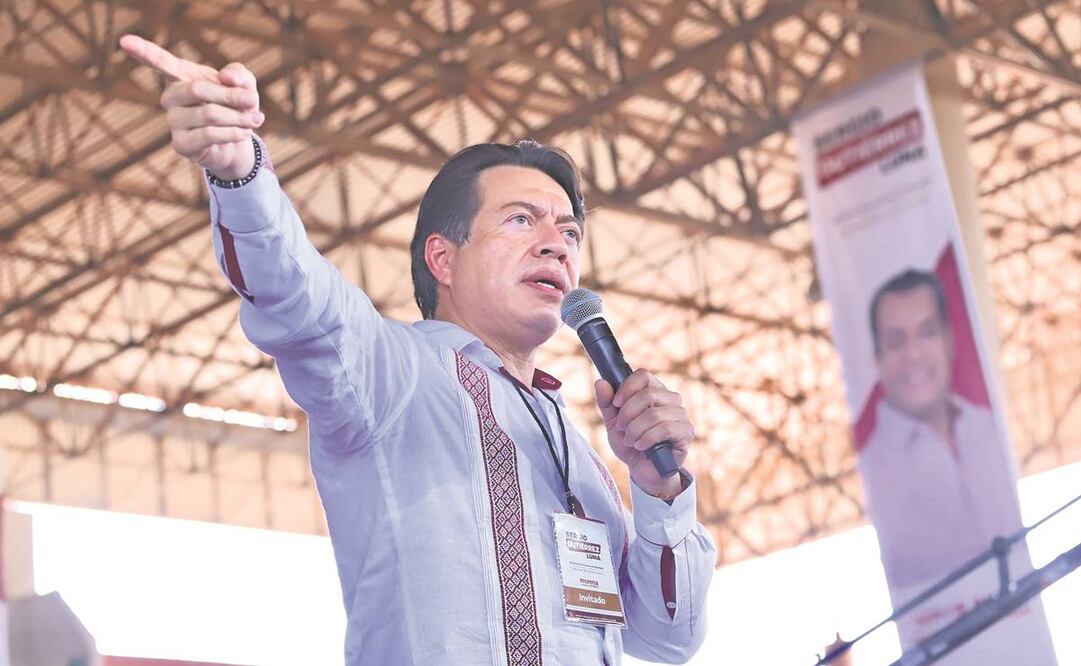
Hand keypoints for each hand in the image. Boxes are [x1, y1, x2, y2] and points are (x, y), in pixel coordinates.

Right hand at [119, 34, 262, 179]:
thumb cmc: (236, 106)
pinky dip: (233, 133)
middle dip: (230, 95)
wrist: (239, 140)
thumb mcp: (245, 85)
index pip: (160, 61)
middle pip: (197, 89)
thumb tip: (227, 77)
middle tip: (252, 101)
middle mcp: (170, 97)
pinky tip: (244, 133)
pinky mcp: (181, 144)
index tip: (124, 41)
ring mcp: (173, 121)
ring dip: (238, 117)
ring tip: (254, 119)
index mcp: (180, 76)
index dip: (143, 51)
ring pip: (208, 114)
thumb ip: (240, 75)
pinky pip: (209, 135)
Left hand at [594, 370, 693, 497]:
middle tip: (621, 428)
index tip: (616, 403)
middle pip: (648, 394)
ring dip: (635, 429)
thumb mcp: (613, 423)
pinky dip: (647, 438)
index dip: (627, 387)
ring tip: (630, 440)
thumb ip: (607, 403)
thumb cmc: (630, 443)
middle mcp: (670, 399)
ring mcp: (680, 415)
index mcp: (654, 391)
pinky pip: (665, 429)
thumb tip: (600, 382)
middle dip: (628, 413)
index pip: (644, 375)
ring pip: (655, 414)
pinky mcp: (686, 431)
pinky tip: (641, 446)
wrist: (642, 470)